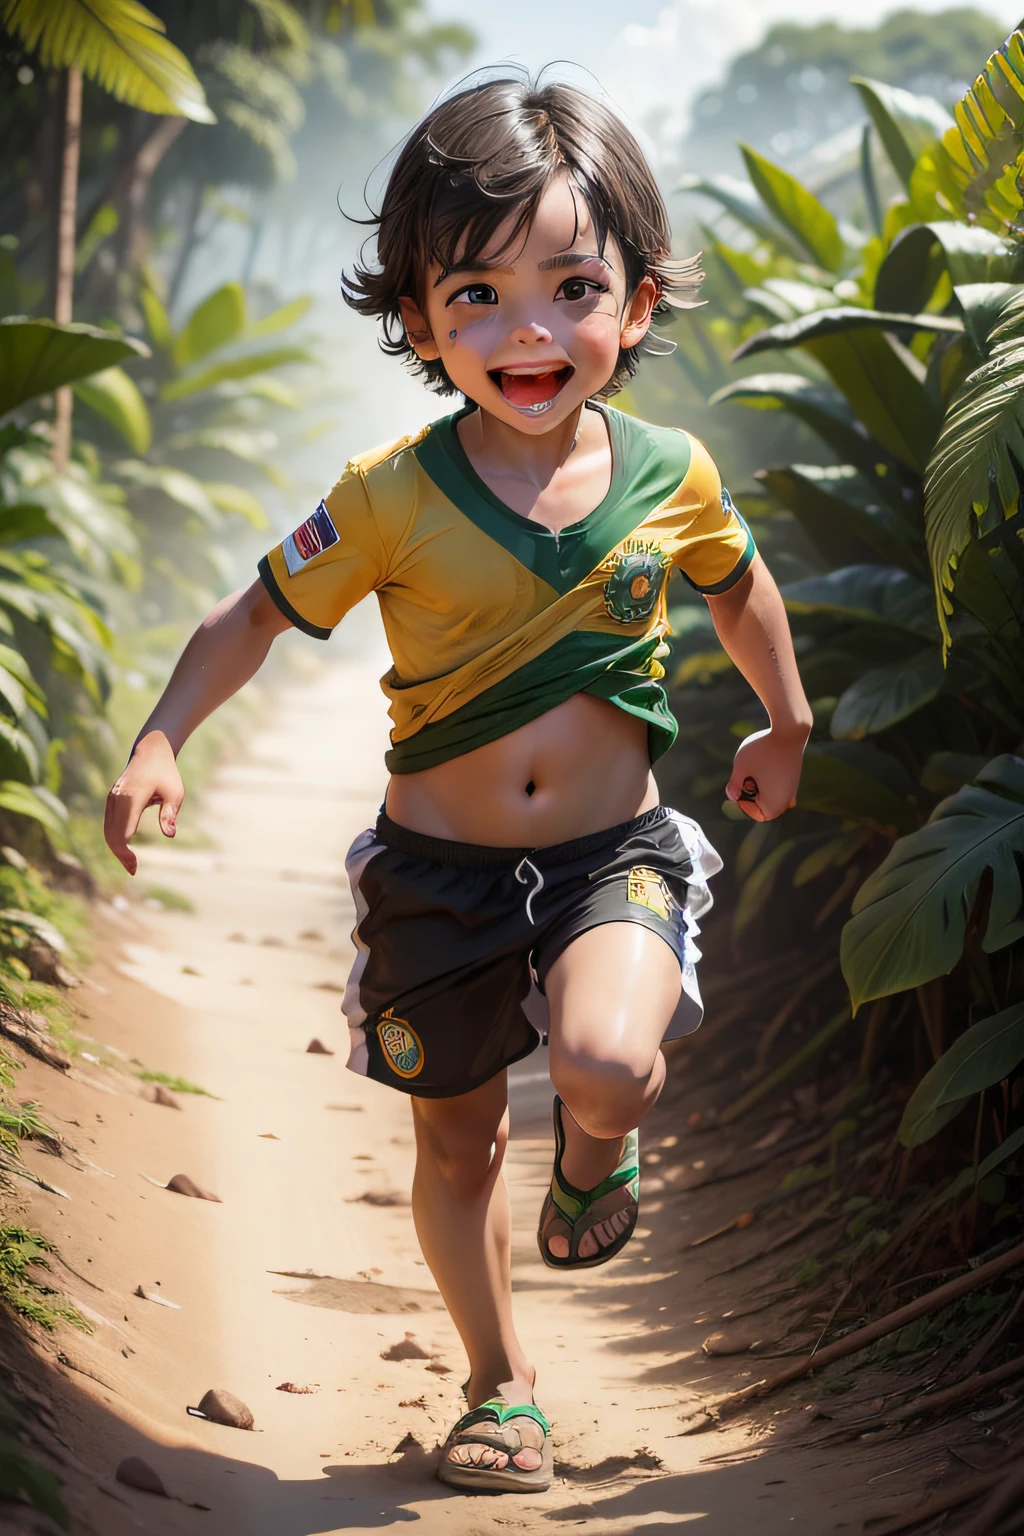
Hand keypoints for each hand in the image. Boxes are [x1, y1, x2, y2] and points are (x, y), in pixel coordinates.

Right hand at [104, 730, 183, 874]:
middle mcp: (116, 799)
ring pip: (107, 830)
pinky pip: (109, 823)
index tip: (134, 867)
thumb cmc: (166, 772)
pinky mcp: (111, 799)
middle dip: (120, 855)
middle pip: (110, 835)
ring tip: (130, 863)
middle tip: (133, 870)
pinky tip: (125, 848)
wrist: (151, 750)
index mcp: (130, 799)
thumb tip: (169, 835)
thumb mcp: (175, 792)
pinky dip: (114, 838)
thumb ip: (170, 813)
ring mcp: (111, 799)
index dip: (125, 853)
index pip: (121, 833)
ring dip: (116, 848)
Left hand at [725, 724, 807, 821]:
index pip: (757, 815)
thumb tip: (732, 796)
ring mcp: (793, 788)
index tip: (739, 787)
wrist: (789, 730)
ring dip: (759, 786)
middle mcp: (788, 800)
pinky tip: (763, 765)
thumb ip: (734, 785)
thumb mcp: (741, 767)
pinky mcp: (794, 777)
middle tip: (746, 777)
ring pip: (771, 795)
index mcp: (775, 804)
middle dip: (752, 795)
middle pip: (765, 807)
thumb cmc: (763, 751)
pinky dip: (768, 780)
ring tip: (755, 770)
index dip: (744, 805)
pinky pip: (777, 786)